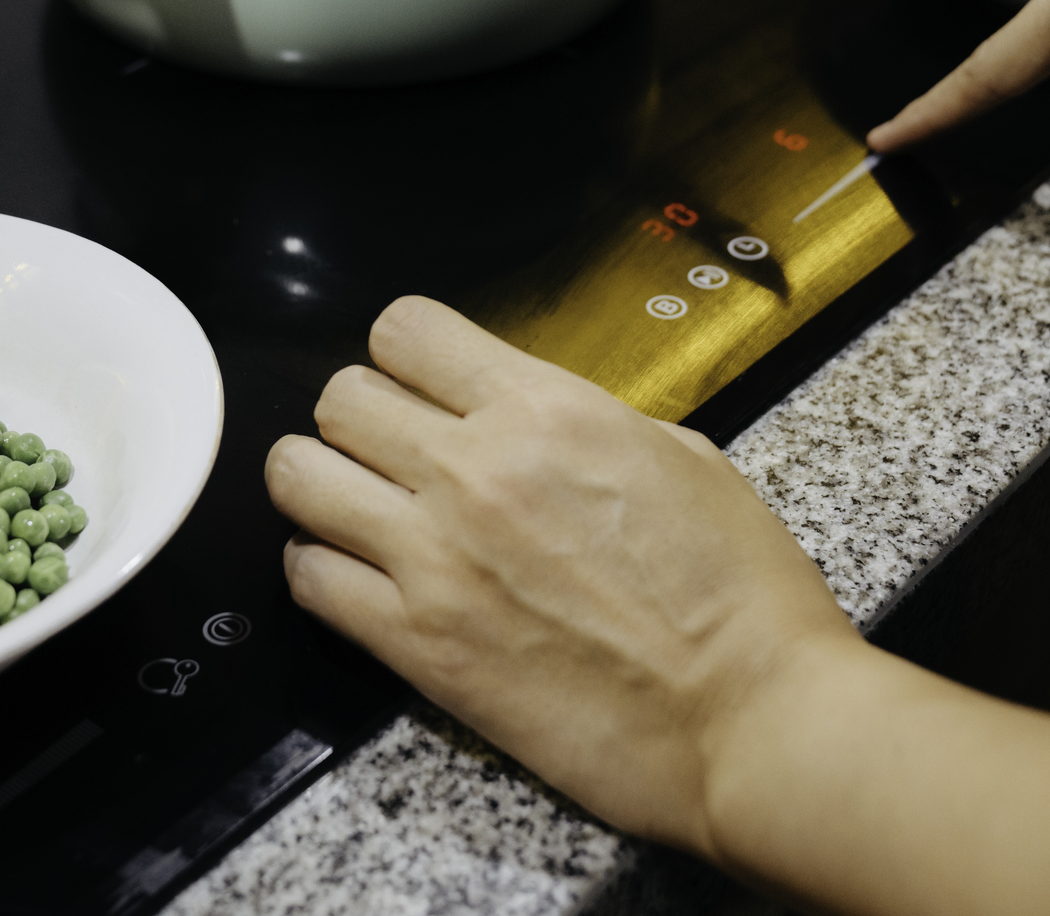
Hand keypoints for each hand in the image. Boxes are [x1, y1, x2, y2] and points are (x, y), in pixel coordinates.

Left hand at [265, 296, 856, 851]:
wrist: (752, 720)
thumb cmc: (742, 596)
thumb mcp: (682, 458)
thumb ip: (583, 424)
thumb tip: (529, 421)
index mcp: (547, 410)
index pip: (407, 330)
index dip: (408, 354)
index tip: (422, 383)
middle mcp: (475, 470)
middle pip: (339, 397)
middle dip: (360, 416)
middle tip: (391, 451)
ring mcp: (434, 559)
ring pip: (297, 476)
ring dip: (320, 484)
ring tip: (356, 508)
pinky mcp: (416, 646)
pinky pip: (309, 579)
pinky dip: (321, 572)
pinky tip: (360, 580)